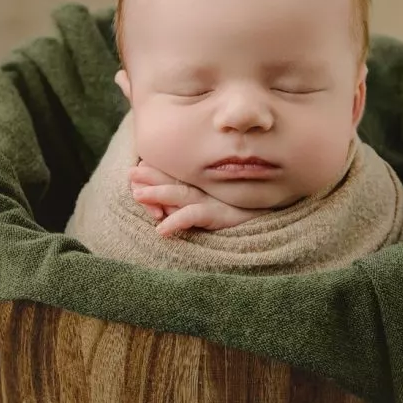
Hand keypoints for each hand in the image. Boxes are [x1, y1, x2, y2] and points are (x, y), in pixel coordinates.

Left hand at [129, 162, 258, 235]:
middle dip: (150, 175)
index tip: (135, 172)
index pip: (173, 175)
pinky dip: (177, 221)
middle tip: (130, 172)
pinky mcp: (220, 215)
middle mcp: (205, 188)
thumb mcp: (214, 202)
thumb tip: (163, 209)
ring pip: (180, 194)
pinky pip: (195, 217)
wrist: (272, 217)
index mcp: (201, 183)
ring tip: (138, 194)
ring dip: (158, 193)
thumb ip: (191, 202)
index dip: (154, 173)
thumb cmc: (243, 209)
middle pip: (173, 179)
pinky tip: (161, 230)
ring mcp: (212, 200)